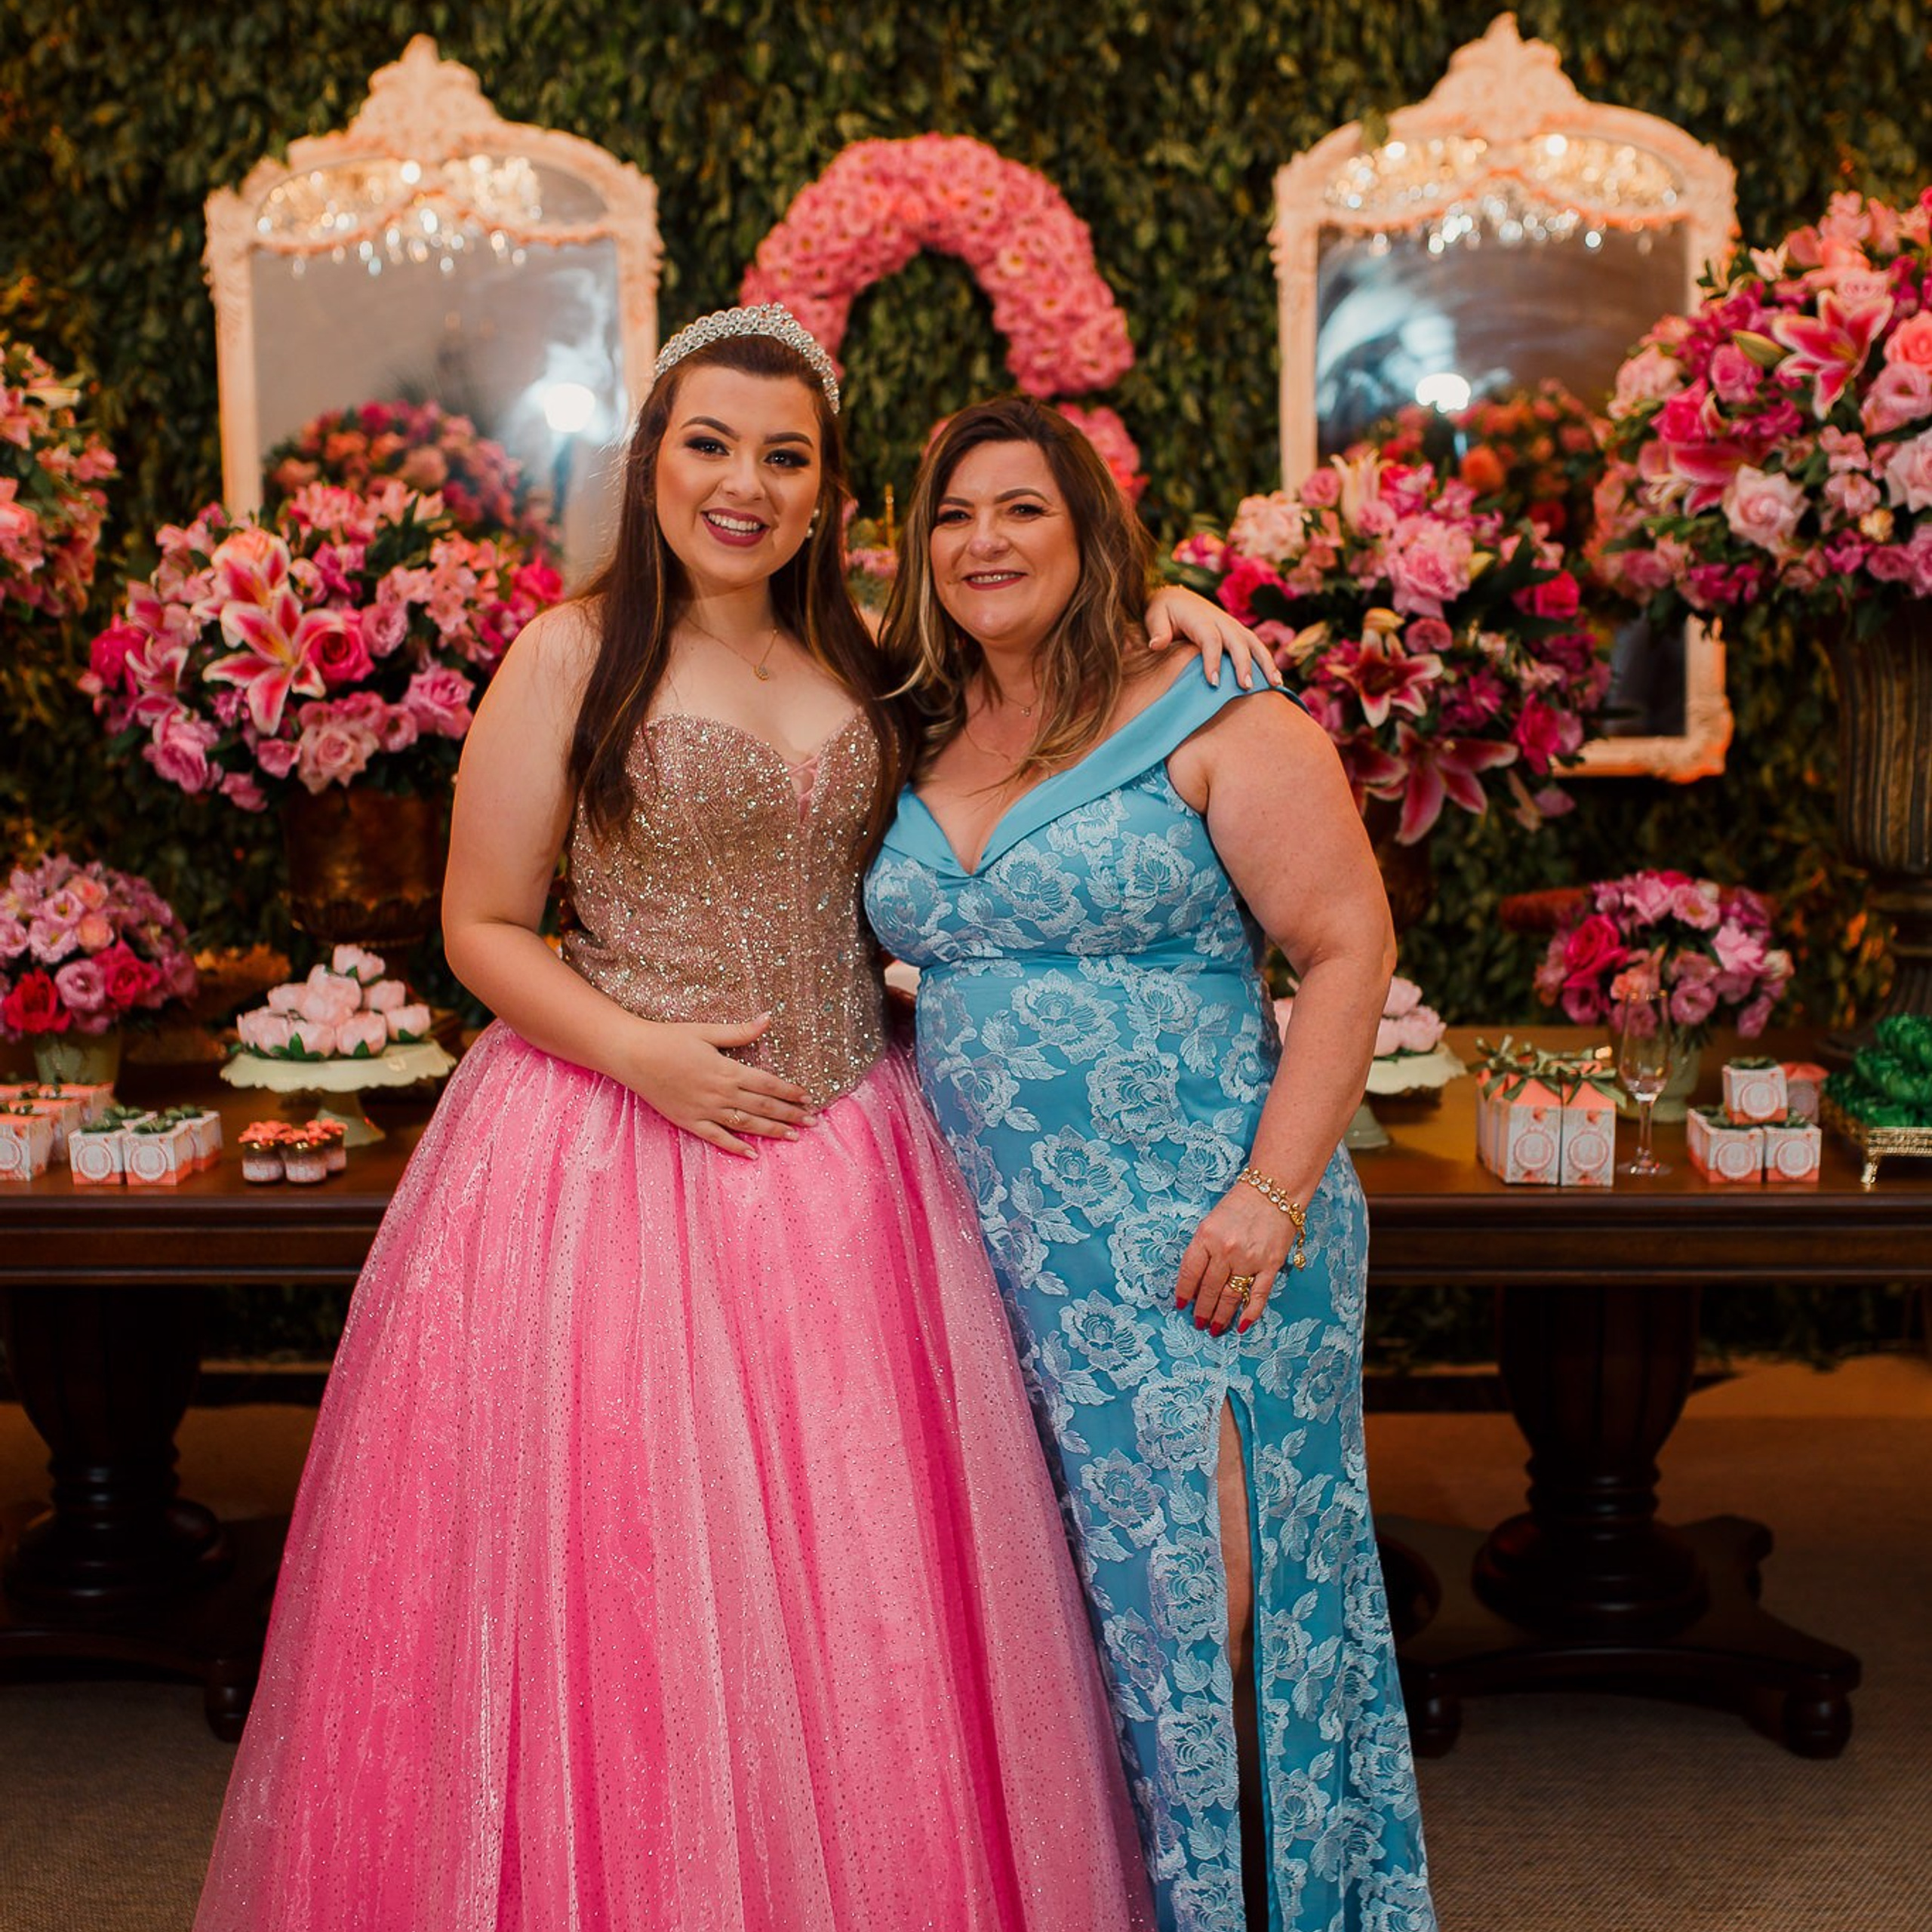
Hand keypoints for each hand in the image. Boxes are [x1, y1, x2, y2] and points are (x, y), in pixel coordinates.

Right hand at [619, 1013, 813, 1156]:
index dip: (789, 1092)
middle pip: (762, 1106)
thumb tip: (768, 1018)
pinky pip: (717, 1138)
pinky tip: (752, 1154)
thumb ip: (740, 1031)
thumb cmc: (669, 1038)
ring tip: (794, 1137)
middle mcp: (720, 1093)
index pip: (767, 1084)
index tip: (808, 1098)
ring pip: (746, 1124)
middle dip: (790, 1115)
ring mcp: (705, 1110)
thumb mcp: (706, 1031)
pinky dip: (736, 1147)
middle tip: (812, 1123)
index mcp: (727, 1070)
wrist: (633, 1055)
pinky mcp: (689, 1121)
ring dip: (771, 1131)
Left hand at [1144, 586, 1283, 689]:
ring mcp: (1233, 626)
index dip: (1213, 660)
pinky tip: (1275, 681)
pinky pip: (1257, 647)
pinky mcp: (1238, 633)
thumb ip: (1157, 631)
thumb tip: (1156, 644)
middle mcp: (1221, 620)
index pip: (1210, 639)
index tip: (1213, 682)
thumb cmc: (1163, 612)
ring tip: (1274, 684)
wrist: (1176, 598)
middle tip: (1245, 687)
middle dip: (1243, 664)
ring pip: (1254, 643)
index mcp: (1200, 618)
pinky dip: (1267, 663)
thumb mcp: (1154, 616)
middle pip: (1237, 642)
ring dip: (1265, 663)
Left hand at [1175, 1182, 1292, 1335]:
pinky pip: (1259, 1294)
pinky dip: (1251, 1313)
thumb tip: (1194, 1281)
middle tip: (1198, 1323)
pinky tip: (1242, 1325)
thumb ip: (1202, 1249)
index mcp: (1206, 1236)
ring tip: (1214, 1328)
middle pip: (1209, 1288)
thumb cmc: (1239, 1205)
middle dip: (1202, 1310)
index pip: (1189, 1272)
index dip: (1183, 1292)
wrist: (1274, 1190)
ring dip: (1221, 1315)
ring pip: (1231, 1295)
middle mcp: (1226, 1250)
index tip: (1180, 1305)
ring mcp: (1250, 1259)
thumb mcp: (1211, 1222)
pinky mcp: (1271, 1264)